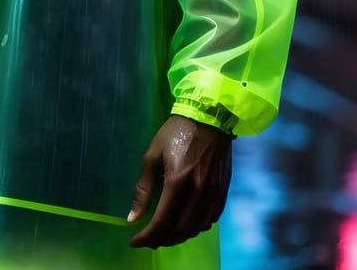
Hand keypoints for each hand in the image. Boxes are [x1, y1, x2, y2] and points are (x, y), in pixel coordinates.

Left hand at [127, 114, 231, 247]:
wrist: (209, 116)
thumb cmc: (175, 132)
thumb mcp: (152, 154)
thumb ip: (143, 189)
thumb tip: (132, 218)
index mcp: (178, 181)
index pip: (161, 221)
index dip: (147, 237)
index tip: (134, 241)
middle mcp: (198, 191)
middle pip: (179, 230)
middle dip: (161, 240)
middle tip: (148, 239)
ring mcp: (214, 193)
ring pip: (196, 228)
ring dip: (178, 236)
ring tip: (164, 233)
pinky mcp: (223, 191)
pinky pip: (210, 219)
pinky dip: (196, 226)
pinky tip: (185, 222)